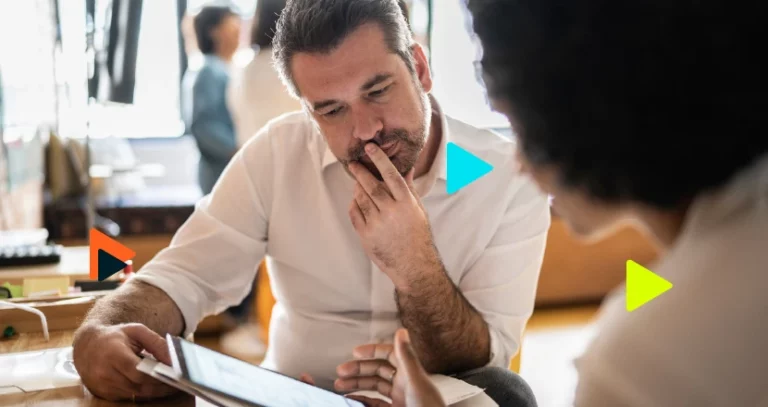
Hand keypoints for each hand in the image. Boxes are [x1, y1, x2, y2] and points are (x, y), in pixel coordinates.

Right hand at [72, 323, 177, 400]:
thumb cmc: (115, 336)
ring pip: (135, 394)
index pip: (139, 372)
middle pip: (139, 386)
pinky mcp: (103, 393)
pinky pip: (128, 397)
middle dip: (161, 386)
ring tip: (171, 384)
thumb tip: (174, 360)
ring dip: (154, 391)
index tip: (176, 375)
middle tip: (179, 383)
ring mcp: (102, 386)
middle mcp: (105, 373)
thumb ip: (157, 343)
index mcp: (113, 354)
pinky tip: (154, 386)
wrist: (87, 345)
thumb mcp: (137, 331)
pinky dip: (143, 392)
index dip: (159, 376)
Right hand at [337, 329, 445, 406]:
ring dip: (357, 385)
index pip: (389, 355)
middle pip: (378, 371)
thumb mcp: (416, 382)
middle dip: (358, 370)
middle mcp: (404, 384)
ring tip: (339, 386)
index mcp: (410, 373)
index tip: (355, 352)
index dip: (372, 351)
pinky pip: (375, 404)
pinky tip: (350, 399)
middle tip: (341, 371)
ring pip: (374, 388)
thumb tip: (401, 331)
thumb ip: (407, 357)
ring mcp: (399, 399)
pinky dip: (362, 400)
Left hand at [348, 143, 441, 288]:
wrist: (413, 265)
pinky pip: (354, 213)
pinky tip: (356, 201)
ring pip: (361, 198)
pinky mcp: (366, 235)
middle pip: (371, 185)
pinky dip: (354, 204)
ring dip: (357, 188)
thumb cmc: (418, 236)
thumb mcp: (418, 210)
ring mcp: (377, 224)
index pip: (391, 175)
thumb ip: (409, 188)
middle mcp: (391, 212)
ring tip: (357, 183)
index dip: (380, 159)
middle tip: (354, 163)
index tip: (370, 148)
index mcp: (406, 203)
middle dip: (361, 172)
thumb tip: (407, 168)